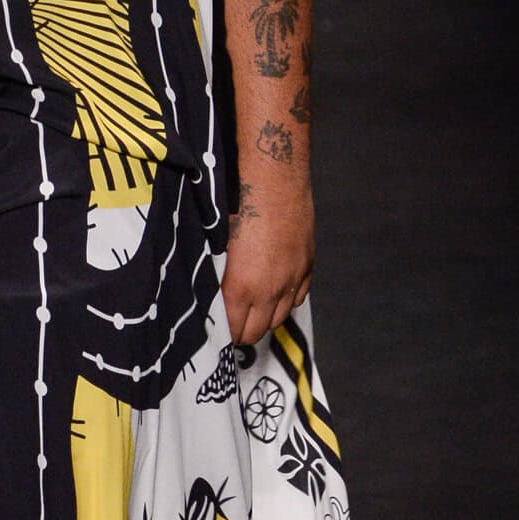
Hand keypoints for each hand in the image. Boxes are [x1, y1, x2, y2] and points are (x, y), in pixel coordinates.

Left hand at [220, 177, 314, 346]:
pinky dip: (286, 300)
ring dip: (265, 318)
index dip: (225, 335)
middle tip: (233, 325)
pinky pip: (298, 298)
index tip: (218, 331)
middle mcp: (270, 291)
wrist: (274, 184)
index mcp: (241, 288)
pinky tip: (275, 291)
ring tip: (252, 310)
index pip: (234, 331)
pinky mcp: (307, 267)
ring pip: (279, 318)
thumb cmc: (237, 209)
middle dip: (243, 332)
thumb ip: (218, 279)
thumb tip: (211, 297)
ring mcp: (292, 280)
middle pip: (257, 332)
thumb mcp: (218, 248)